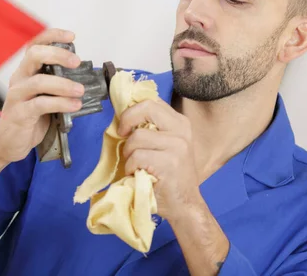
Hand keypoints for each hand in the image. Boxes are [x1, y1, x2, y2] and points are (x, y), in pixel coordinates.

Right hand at [0, 28, 84, 162]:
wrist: (8, 144)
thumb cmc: (28, 119)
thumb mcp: (44, 97)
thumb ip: (57, 85)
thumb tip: (83, 78)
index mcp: (26, 72)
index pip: (35, 44)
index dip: (52, 36)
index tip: (71, 36)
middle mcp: (19, 79)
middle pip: (34, 55)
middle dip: (58, 55)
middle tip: (76, 62)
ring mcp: (18, 96)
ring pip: (39, 81)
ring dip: (64, 84)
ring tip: (80, 90)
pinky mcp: (20, 114)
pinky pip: (41, 104)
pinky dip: (60, 103)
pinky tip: (74, 105)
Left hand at [118, 99, 200, 221]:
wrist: (184, 205)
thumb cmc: (169, 176)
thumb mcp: (164, 145)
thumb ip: (150, 129)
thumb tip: (121, 114)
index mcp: (179, 122)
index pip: (151, 101)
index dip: (132, 107)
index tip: (124, 122)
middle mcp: (181, 129)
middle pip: (146, 108)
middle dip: (127, 120)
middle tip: (122, 135)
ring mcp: (177, 145)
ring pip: (137, 137)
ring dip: (128, 154)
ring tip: (136, 165)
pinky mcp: (169, 162)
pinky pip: (137, 156)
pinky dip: (131, 167)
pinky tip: (138, 175)